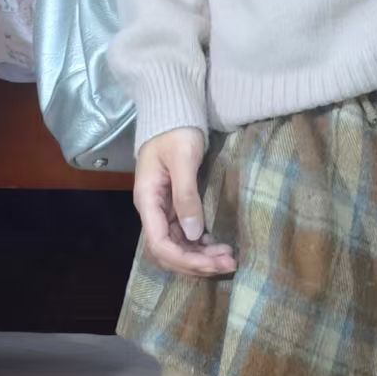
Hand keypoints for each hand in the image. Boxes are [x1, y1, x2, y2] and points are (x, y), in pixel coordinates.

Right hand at [133, 127, 236, 277]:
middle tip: (229, 263)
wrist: (174, 112)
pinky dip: (201, 245)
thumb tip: (194, 234)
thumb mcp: (183, 160)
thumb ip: (186, 196)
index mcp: (147, 201)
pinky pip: (185, 235)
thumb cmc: (176, 131)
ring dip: (201, 257)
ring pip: (178, 246)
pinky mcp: (175, 207)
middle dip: (197, 263)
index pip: (160, 245)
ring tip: (229, 258)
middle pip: (169, 251)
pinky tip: (219, 246)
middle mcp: (152, 211)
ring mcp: (163, 210)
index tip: (212, 262)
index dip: (185, 259)